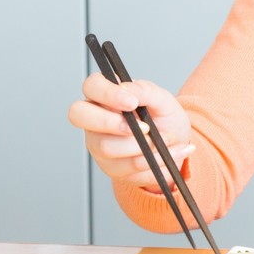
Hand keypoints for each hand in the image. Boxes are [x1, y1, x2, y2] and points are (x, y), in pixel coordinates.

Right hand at [68, 73, 193, 190]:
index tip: (132, 103)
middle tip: (144, 127)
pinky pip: (126, 167)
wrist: (175, 144)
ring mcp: (99, 144)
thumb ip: (145, 91)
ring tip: (167, 139)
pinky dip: (152, 161)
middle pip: (78, 115)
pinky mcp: (111, 167)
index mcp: (105, 96)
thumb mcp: (161, 100)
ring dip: (142, 145)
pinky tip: (167, 154)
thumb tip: (127, 89)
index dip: (107, 93)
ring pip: (105, 146)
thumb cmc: (162, 117)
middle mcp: (95, 120)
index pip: (91, 86)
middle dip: (110, 122)